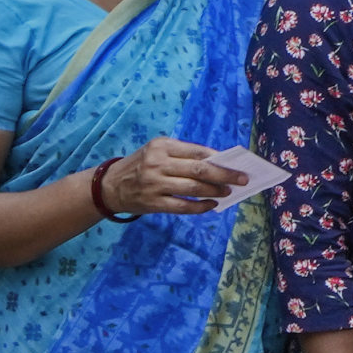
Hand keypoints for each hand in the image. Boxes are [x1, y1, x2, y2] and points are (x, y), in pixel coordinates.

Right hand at [104, 139, 243, 216]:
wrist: (109, 185)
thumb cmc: (142, 166)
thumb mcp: (158, 152)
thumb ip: (184, 156)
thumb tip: (220, 164)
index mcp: (161, 146)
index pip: (197, 151)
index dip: (220, 159)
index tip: (238, 164)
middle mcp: (157, 163)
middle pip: (199, 169)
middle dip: (225, 175)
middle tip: (242, 180)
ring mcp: (154, 184)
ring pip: (193, 188)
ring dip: (215, 191)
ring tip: (228, 192)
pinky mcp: (153, 202)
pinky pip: (183, 206)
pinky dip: (201, 206)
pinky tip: (212, 205)